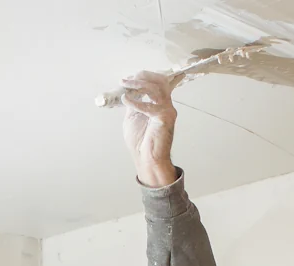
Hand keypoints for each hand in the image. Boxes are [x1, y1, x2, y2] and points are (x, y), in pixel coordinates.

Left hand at [122, 70, 178, 187]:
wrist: (147, 160)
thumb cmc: (141, 143)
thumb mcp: (132, 117)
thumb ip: (133, 103)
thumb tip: (127, 91)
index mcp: (160, 104)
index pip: (157, 82)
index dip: (142, 77)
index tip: (126, 79)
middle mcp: (166, 106)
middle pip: (159, 81)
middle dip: (142, 77)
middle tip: (126, 80)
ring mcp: (167, 111)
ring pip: (156, 88)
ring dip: (138, 85)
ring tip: (125, 85)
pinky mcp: (165, 119)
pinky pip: (150, 106)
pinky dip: (136, 102)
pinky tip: (126, 100)